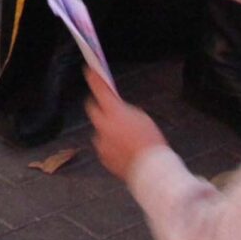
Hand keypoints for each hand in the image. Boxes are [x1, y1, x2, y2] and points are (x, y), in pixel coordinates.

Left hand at [83, 65, 166, 181]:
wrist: (151, 169)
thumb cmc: (150, 140)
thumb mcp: (141, 117)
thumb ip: (125, 110)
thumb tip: (117, 108)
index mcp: (113, 113)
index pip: (99, 90)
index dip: (94, 78)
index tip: (90, 70)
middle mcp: (102, 126)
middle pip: (92, 109)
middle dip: (99, 107)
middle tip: (110, 108)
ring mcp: (101, 142)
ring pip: (99, 130)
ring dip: (107, 129)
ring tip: (124, 137)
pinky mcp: (103, 156)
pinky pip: (104, 145)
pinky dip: (110, 144)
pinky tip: (124, 149)